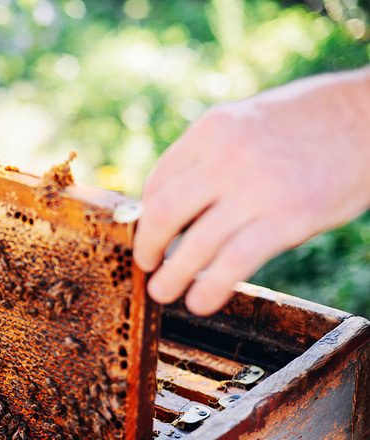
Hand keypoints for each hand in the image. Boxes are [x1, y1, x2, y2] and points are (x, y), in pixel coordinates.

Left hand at [134, 67, 369, 315]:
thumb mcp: (248, 123)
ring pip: (194, 244)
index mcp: (213, 129)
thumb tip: (176, 203)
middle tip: (146, 266)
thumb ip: (211, 157)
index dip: (146, 215)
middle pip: (163, 212)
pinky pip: (234, 262)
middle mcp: (227, 156)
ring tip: (164, 293)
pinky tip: (201, 302)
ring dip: (171, 276)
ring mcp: (257, 188)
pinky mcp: (288, 219)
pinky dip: (209, 288)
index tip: (149, 235)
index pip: (159, 180)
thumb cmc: (309, 123)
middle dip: (147, 246)